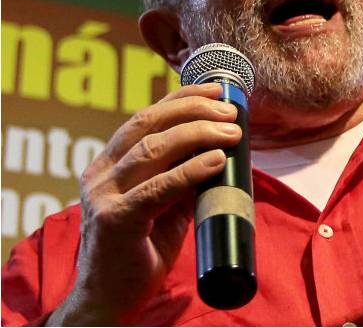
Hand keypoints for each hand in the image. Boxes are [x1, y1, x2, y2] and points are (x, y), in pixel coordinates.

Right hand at [49, 83, 240, 324]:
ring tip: (232, 133)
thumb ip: (183, 178)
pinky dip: (191, 170)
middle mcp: (101, 173)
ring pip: (153, 149)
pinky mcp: (115, 220)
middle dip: (195, 110)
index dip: (181, 98)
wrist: (108, 300)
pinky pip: (158, 187)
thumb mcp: (164, 206)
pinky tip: (216, 160)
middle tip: (231, 113)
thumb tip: (221, 151)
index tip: (217, 91)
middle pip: (149, 124)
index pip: (145, 117)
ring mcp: (104, 196)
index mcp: (109, 164)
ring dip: (199, 134)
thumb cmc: (139, 251)